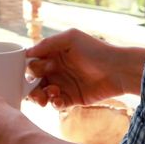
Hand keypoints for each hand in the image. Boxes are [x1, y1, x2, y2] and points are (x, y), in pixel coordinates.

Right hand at [26, 28, 144, 108]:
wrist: (117, 70)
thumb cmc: (95, 50)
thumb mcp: (70, 38)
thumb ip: (47, 43)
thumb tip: (27, 53)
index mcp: (54, 54)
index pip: (33, 62)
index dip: (30, 68)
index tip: (33, 72)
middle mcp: (57, 69)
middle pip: (34, 81)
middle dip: (31, 86)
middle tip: (36, 89)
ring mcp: (63, 84)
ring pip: (42, 94)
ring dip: (40, 96)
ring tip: (49, 95)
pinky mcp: (72, 98)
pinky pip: (56, 104)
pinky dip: (54, 103)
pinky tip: (59, 100)